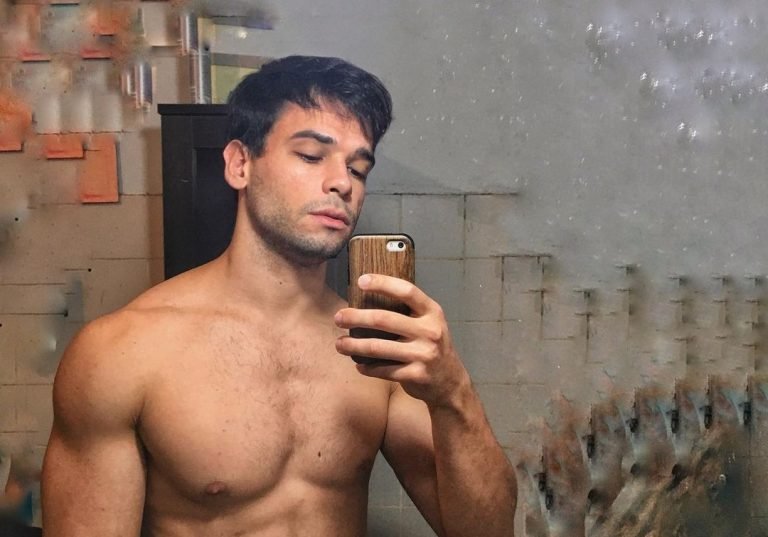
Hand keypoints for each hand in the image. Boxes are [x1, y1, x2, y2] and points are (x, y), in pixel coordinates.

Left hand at [334, 274, 469, 406]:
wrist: (450, 382)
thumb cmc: (431, 346)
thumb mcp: (428, 323)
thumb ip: (408, 312)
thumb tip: (367, 299)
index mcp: (432, 312)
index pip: (407, 291)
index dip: (383, 284)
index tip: (361, 281)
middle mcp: (430, 331)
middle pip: (384, 319)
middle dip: (356, 317)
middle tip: (338, 317)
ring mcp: (424, 354)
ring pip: (378, 348)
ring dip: (353, 345)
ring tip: (339, 344)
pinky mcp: (416, 375)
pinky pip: (384, 370)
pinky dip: (367, 368)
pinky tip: (358, 365)